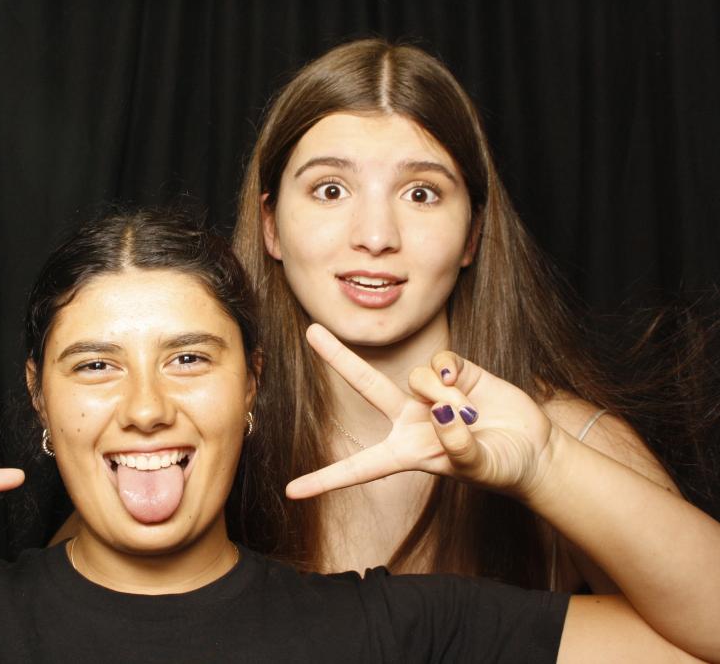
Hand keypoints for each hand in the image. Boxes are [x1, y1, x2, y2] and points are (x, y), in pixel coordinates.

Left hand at [285, 325, 555, 499]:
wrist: (533, 449)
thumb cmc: (503, 469)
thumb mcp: (480, 468)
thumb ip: (458, 447)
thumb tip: (440, 414)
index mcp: (406, 452)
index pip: (359, 468)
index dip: (325, 480)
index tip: (290, 492)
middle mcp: (410, 419)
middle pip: (366, 384)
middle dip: (338, 356)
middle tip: (311, 331)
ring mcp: (431, 393)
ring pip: (416, 376)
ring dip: (441, 392)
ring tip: (470, 414)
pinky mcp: (456, 374)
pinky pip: (441, 361)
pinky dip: (450, 372)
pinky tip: (464, 385)